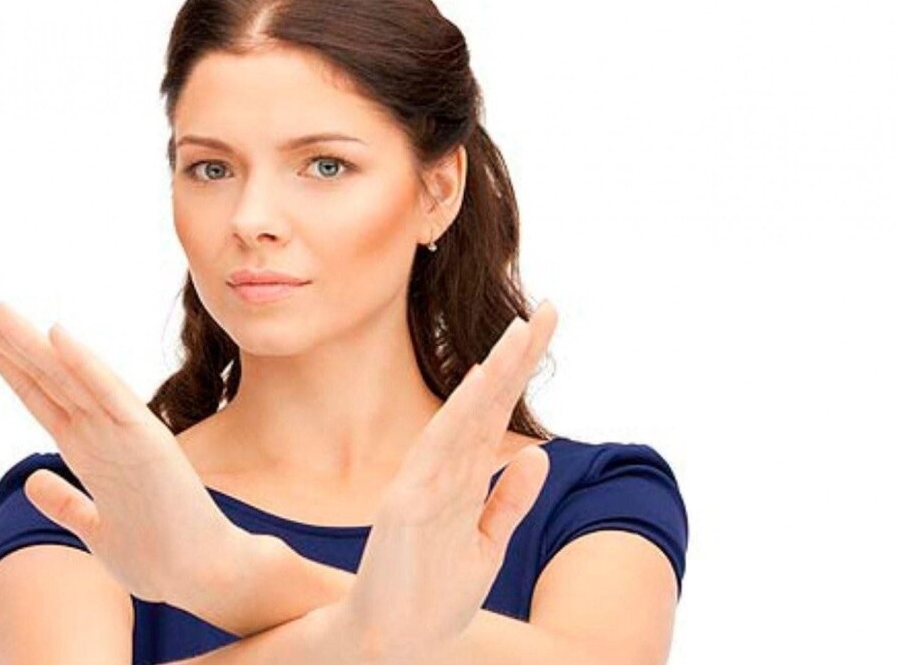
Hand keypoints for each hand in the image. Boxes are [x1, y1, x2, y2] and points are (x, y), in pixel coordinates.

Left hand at [0, 292, 245, 604]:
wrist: (205, 577)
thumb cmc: (158, 555)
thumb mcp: (95, 531)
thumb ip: (64, 503)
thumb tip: (30, 479)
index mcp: (88, 450)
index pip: (39, 393)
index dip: (6, 360)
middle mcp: (102, 433)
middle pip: (46, 376)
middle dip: (7, 338)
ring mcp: (126, 434)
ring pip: (71, 379)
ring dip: (33, 344)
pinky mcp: (150, 445)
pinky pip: (112, 399)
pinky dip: (87, 367)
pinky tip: (59, 336)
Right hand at [344, 301, 557, 662]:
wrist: (390, 642)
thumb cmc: (433, 598)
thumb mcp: (486, 548)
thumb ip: (509, 503)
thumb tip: (537, 455)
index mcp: (462, 480)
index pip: (496, 412)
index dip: (521, 370)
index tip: (545, 327)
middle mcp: (444, 472)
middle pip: (487, 402)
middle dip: (518, 355)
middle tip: (550, 308)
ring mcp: (425, 483)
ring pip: (465, 415)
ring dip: (495, 372)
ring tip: (522, 331)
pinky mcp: (410, 502)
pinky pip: (440, 448)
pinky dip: (461, 412)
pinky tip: (482, 379)